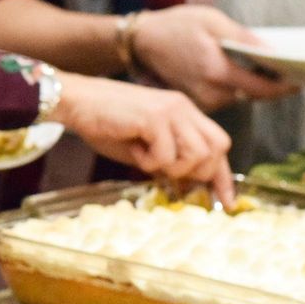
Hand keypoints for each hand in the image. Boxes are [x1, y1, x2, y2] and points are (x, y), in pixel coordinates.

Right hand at [50, 74, 235, 206]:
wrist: (78, 101)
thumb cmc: (105, 123)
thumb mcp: (143, 144)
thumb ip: (167, 157)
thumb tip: (183, 181)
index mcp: (184, 112)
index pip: (218, 145)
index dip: (223, 176)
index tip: (226, 202)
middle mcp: (183, 108)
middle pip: (217, 148)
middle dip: (196, 171)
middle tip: (166, 171)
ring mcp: (171, 110)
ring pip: (197, 154)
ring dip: (172, 167)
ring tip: (147, 158)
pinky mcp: (155, 118)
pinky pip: (166, 154)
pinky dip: (149, 162)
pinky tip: (134, 149)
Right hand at [131, 6, 297, 111]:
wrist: (143, 42)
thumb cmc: (177, 26)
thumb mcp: (213, 21)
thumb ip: (244, 38)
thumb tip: (273, 53)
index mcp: (215, 71)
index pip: (261, 87)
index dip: (284, 86)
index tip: (301, 81)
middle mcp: (209, 92)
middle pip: (253, 95)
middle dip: (271, 84)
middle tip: (291, 70)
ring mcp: (201, 101)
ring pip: (240, 97)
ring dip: (253, 85)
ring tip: (267, 69)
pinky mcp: (197, 102)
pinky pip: (225, 97)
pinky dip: (236, 87)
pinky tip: (241, 71)